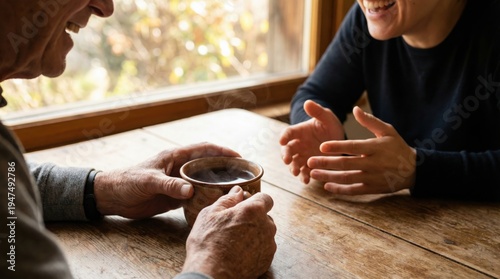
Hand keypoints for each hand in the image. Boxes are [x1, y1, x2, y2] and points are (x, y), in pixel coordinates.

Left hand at [93, 142, 239, 218]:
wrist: (112, 197)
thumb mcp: (148, 181)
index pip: (203, 149)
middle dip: (225, 167)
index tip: (238, 156)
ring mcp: (178, 182)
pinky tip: (217, 203)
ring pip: (203, 180)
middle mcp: (179, 167)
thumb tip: (191, 190)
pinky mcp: (175, 197)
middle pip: (207, 164)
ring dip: (217, 183)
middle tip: (243, 174)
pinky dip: (206, 198)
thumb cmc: (128, 182)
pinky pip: (195, 195)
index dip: (222, 150)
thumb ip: (169, 185)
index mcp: (175, 157)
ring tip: (235, 189)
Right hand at [182, 186, 276, 278]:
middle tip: (234, 225)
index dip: (255, 200)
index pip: (266, 198)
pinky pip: (263, 249)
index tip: (245, 205)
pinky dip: (254, 248)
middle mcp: (266, 226)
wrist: (211, 274)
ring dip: (254, 233)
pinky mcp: (267, 260)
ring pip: (265, 233)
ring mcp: (269, 245)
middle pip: (265, 216)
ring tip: (234, 241)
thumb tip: (237, 191)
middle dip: (253, 218)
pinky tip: (238, 252)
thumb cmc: (208, 243)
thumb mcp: (210, 214)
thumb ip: (227, 200)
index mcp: (254, 210)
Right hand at [280, 100, 344, 183]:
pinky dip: (304, 176)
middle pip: (287, 150)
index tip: (282, 140)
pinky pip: (305, 171)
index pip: (288, 133)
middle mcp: (298, 144)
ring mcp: (303, 155)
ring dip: (293, 168)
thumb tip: (307, 102)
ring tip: (296, 173)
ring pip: (294, 162)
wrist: (338, 138)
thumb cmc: (330, 125)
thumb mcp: (326, 117)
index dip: (284, 136)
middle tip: (287, 160)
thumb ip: (317, 111)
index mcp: (299, 131)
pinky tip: (307, 180)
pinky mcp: (310, 165)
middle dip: (286, 155)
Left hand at [308, 106, 416, 194]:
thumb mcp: (388, 131)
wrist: (414, 170)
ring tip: (312, 173)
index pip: (353, 147)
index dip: (337, 147)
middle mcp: (373, 163)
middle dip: (326, 163)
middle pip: (346, 164)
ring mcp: (373, 177)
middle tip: (309, 161)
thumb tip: (355, 109)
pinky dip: (340, 190)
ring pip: (347, 178)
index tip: (321, 146)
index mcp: (375, 147)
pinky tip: (327, 186)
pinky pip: (354, 190)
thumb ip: (370, 121)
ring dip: (328, 177)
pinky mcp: (373, 188)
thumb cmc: (397, 147)